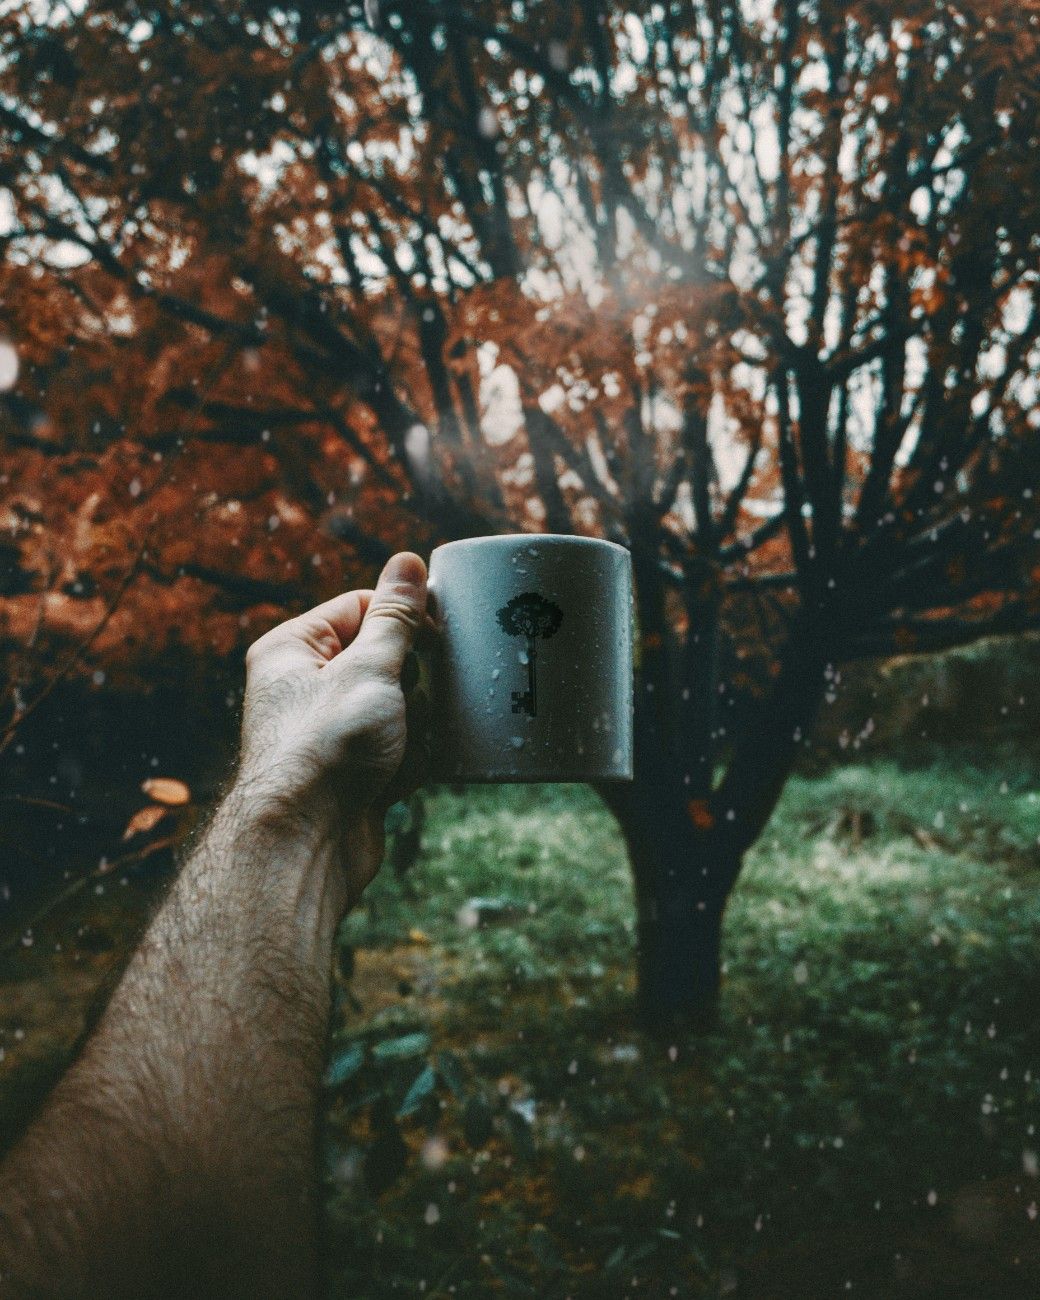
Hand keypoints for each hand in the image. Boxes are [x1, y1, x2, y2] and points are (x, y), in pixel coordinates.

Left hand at [237, 551, 430, 903]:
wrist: (305, 846)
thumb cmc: (325, 749)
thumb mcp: (368, 670)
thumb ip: (394, 618)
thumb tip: (407, 562)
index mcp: (293, 650)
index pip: (360, 607)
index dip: (403, 619)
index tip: (439, 636)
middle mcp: (305, 687)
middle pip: (385, 659)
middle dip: (412, 681)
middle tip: (415, 700)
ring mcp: (330, 732)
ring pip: (399, 706)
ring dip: (415, 723)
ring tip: (403, 744)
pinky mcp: (352, 772)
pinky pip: (399, 747)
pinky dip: (412, 757)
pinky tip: (407, 771)